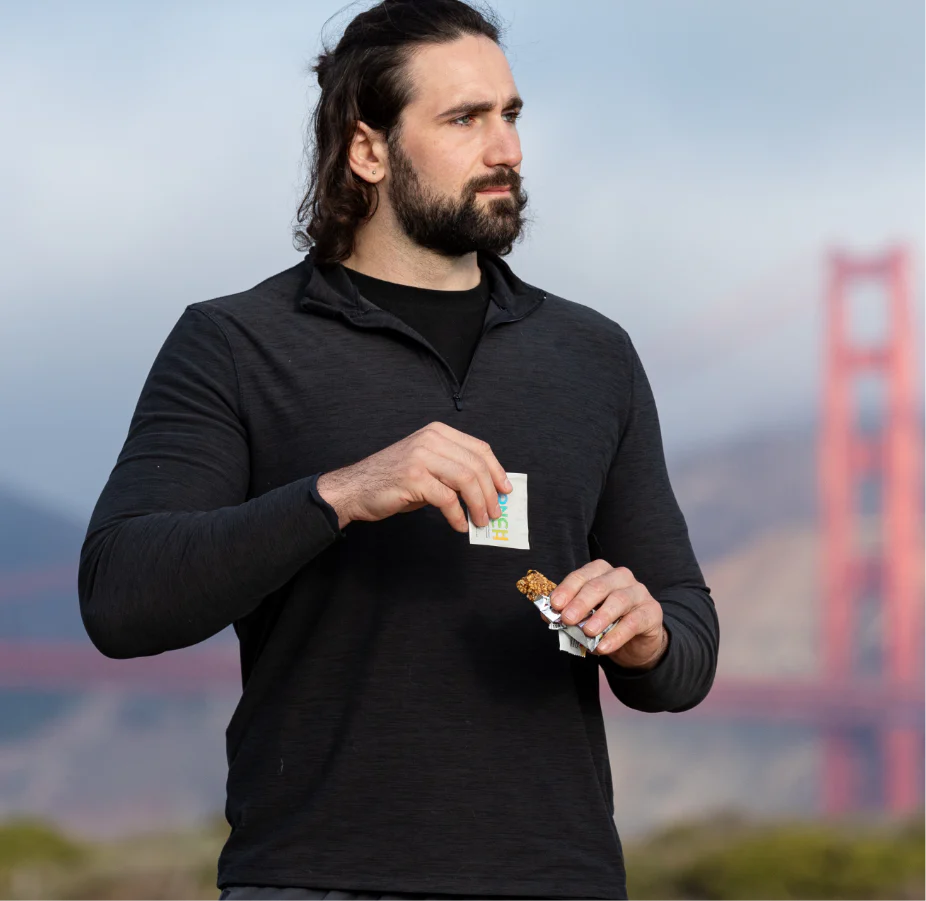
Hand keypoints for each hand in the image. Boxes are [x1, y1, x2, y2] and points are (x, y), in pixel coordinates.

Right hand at [316, 421, 511, 532]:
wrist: (355, 488)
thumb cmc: (393, 480)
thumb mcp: (427, 466)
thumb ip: (453, 471)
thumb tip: (487, 491)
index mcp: (437, 432)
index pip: (479, 449)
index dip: (497, 471)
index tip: (505, 490)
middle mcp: (431, 439)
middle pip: (476, 465)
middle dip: (490, 493)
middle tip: (494, 513)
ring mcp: (421, 457)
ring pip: (466, 480)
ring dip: (478, 505)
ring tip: (480, 521)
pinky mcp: (414, 477)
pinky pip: (447, 499)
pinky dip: (457, 516)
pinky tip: (458, 525)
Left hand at [549, 559, 667, 669]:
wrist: (636, 642)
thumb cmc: (606, 623)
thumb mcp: (585, 617)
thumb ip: (568, 613)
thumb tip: (547, 616)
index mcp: (601, 572)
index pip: (582, 576)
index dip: (567, 589)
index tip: (554, 605)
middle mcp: (620, 577)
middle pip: (599, 586)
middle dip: (580, 602)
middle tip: (567, 618)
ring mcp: (638, 592)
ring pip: (618, 600)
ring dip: (600, 617)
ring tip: (587, 632)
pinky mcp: (651, 611)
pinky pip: (633, 622)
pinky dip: (616, 635)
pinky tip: (602, 647)